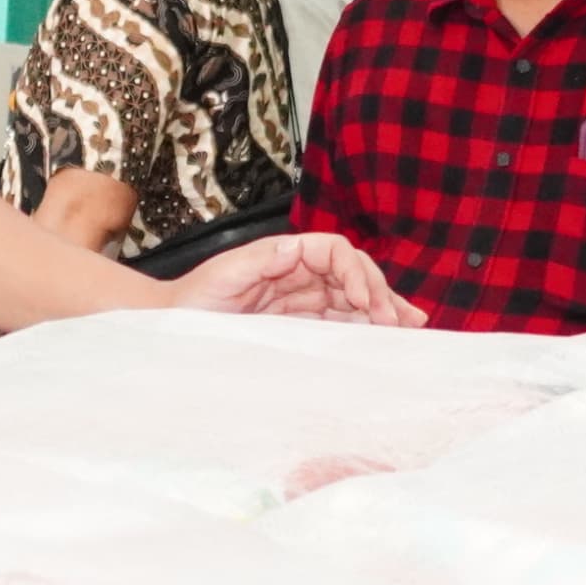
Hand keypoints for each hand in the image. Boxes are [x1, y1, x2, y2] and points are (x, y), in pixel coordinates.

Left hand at [167, 232, 428, 324]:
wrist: (174, 328)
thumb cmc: (192, 300)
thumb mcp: (222, 276)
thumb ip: (259, 262)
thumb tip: (296, 250)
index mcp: (285, 255)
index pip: (334, 252)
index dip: (354, 271)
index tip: (362, 299)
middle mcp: (300, 274)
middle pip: (352, 274)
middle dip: (378, 292)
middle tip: (397, 322)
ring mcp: (304, 301)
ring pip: (354, 300)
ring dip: (382, 310)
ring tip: (412, 326)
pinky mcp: (303, 327)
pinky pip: (341, 324)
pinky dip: (367, 328)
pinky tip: (391, 334)